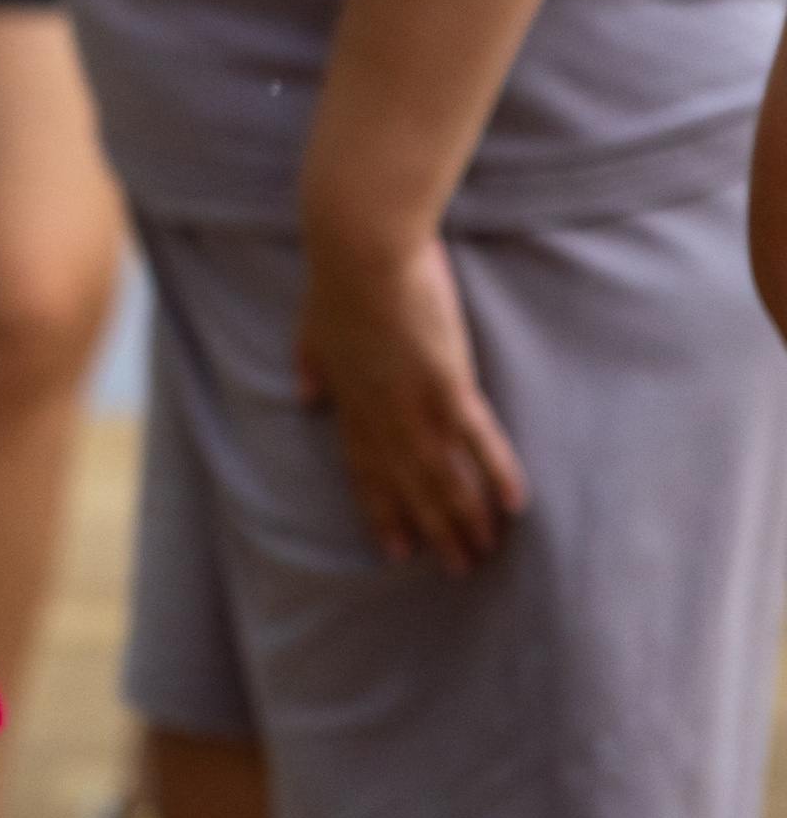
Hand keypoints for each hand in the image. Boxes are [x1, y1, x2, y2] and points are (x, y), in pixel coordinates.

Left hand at [296, 227, 525, 573]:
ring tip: (487, 551)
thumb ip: (311, 367)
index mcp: (352, 404)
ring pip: (445, 476)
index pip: (368, 472)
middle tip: (458, 569)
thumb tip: (303, 398)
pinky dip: (496, 474)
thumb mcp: (312, 330)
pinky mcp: (449, 385)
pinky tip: (514, 506)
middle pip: (412, 486)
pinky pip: (478, 441)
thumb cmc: (338, 279)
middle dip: (434, 530)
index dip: (384, 511)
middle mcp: (383, 416)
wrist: (361, 248)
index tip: (396, 549)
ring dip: (467, 518)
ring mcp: (415, 405)